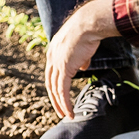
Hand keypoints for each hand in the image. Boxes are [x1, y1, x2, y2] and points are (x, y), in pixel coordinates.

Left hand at [43, 0, 118, 118]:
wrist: (88, 23)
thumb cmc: (87, 30)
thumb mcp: (81, 45)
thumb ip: (80, 58)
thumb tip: (82, 68)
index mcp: (53, 51)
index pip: (52, 73)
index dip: (56, 85)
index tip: (61, 95)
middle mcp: (51, 58)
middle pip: (50, 83)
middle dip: (55, 99)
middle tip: (60, 110)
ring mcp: (57, 64)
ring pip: (56, 90)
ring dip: (61, 104)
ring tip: (67, 115)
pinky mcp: (64, 69)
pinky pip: (63, 91)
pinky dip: (65, 103)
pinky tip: (70, 112)